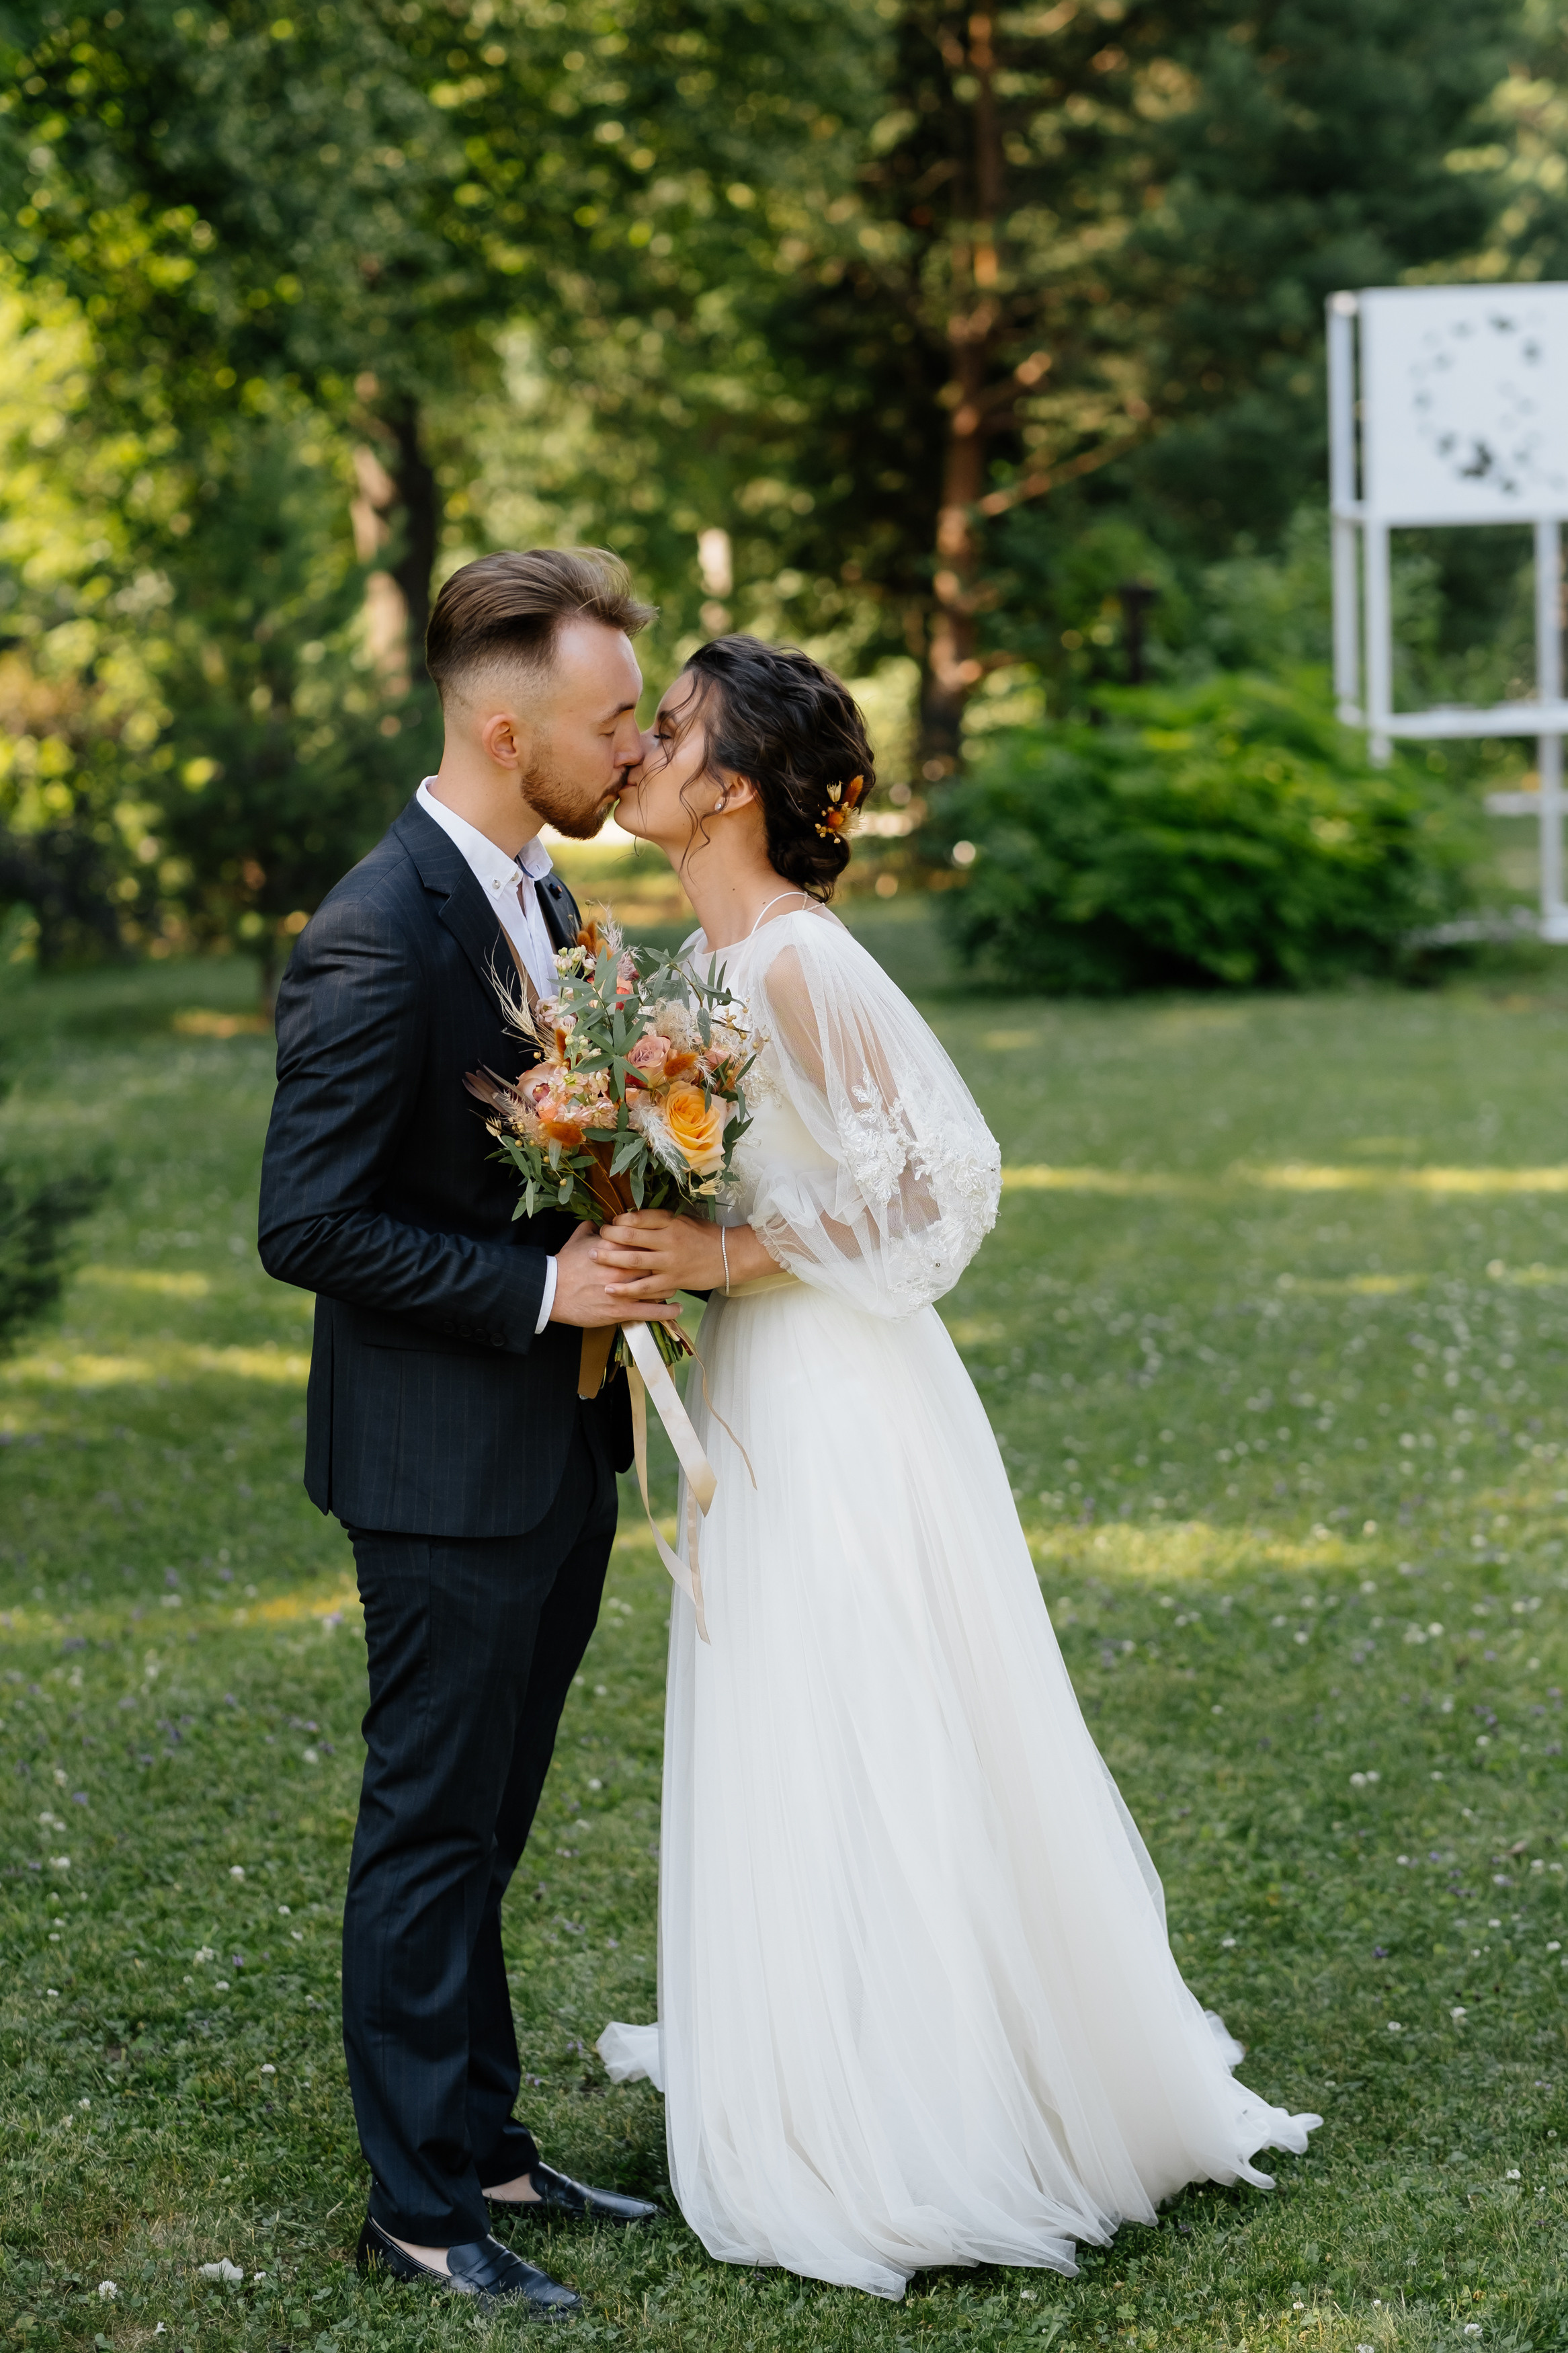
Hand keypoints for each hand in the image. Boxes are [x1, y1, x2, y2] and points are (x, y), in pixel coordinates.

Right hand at [547, 1218, 678, 1328]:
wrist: (551, 1291)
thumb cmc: (564, 1265)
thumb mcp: (578, 1240)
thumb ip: (592, 1228)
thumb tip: (600, 1221)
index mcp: (616, 1247)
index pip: (647, 1241)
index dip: (657, 1245)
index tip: (662, 1247)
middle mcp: (624, 1267)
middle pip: (657, 1264)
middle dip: (666, 1267)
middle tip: (671, 1268)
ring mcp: (625, 1290)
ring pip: (659, 1288)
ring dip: (667, 1287)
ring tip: (672, 1286)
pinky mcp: (622, 1310)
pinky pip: (652, 1311)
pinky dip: (667, 1311)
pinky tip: (676, 1309)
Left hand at [593, 1210, 726, 1301]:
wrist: (730, 1256)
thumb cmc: (705, 1236)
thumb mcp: (684, 1220)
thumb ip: (661, 1220)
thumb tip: (634, 1218)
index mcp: (671, 1221)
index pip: (639, 1217)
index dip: (620, 1219)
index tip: (611, 1222)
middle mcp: (669, 1239)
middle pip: (631, 1236)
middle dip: (609, 1236)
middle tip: (597, 1237)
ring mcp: (670, 1261)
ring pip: (633, 1260)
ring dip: (610, 1258)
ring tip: (593, 1257)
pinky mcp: (673, 1280)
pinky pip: (645, 1287)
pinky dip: (626, 1289)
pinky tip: (610, 1289)